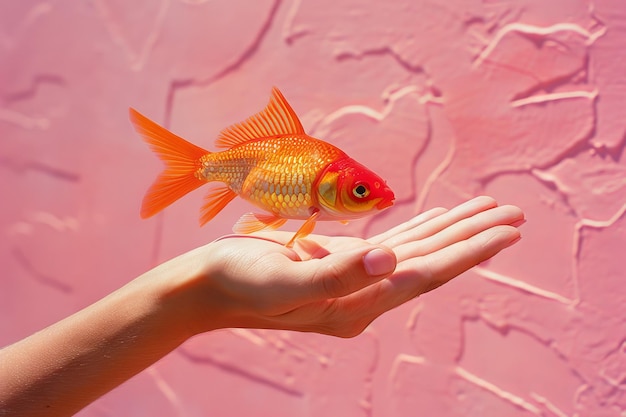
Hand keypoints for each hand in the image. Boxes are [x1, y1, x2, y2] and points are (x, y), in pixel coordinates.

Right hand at [177, 196, 523, 336]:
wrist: (208, 286)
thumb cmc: (238, 282)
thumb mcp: (282, 279)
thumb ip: (334, 273)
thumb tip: (387, 259)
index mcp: (356, 303)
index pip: (426, 273)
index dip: (469, 251)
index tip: (506, 230)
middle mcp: (363, 294)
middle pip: (430, 262)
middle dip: (473, 237)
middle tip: (515, 215)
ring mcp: (354, 279)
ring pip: (415, 250)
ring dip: (451, 230)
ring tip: (487, 213)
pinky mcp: (342, 262)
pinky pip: (392, 244)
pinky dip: (418, 229)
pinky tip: (436, 218)